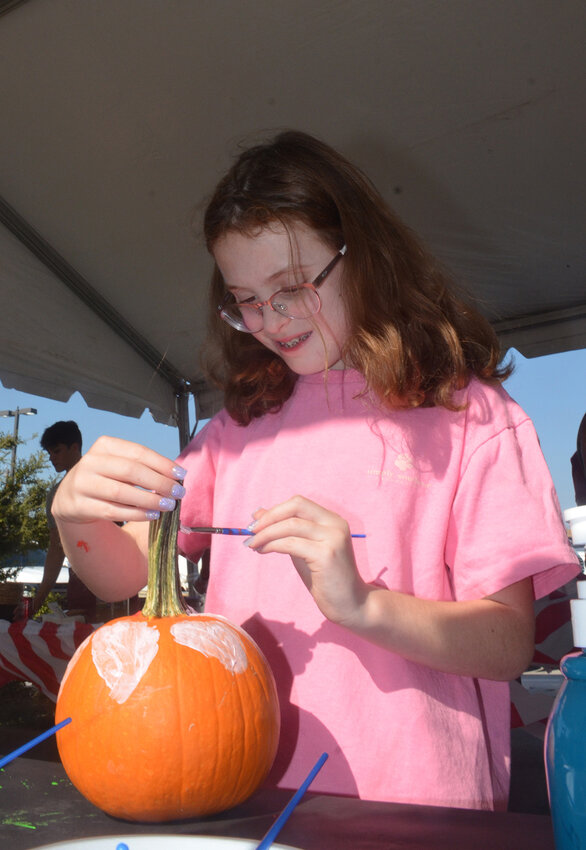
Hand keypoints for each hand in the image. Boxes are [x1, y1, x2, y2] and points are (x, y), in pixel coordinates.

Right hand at [51, 436, 186, 524]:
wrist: (69, 498)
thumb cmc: (104, 478)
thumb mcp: (118, 465)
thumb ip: (142, 467)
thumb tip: (175, 476)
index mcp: (104, 446)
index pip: (138, 452)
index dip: (162, 463)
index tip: (181, 474)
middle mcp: (91, 462)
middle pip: (131, 471)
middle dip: (159, 482)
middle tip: (178, 492)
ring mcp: (83, 484)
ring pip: (121, 492)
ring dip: (149, 499)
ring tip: (168, 505)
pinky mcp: (81, 505)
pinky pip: (113, 511)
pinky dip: (136, 514)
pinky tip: (152, 515)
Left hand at [245, 495, 367, 624]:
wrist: (350, 605)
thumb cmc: (325, 578)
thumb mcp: (302, 549)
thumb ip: (285, 531)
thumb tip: (258, 514)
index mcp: (332, 520)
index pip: (298, 503)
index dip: (275, 510)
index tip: (255, 524)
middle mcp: (335, 524)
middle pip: (296, 506)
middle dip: (269, 517)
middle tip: (250, 531)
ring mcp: (333, 538)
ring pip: (291, 525)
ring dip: (266, 533)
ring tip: (252, 544)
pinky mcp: (326, 555)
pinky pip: (291, 544)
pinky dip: (272, 545)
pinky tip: (263, 551)